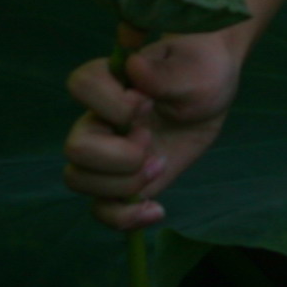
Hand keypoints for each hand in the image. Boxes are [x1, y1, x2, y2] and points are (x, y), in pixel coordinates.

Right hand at [60, 28, 243, 230]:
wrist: (211, 94)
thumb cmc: (199, 71)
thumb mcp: (194, 70)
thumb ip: (165, 73)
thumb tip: (134, 68)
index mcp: (108, 80)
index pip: (81, 86)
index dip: (115, 103)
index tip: (149, 102)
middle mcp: (97, 117)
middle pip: (76, 148)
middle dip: (121, 155)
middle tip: (151, 140)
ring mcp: (105, 153)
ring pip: (79, 180)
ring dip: (125, 183)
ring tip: (159, 165)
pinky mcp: (122, 181)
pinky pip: (102, 211)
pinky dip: (124, 218)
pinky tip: (156, 209)